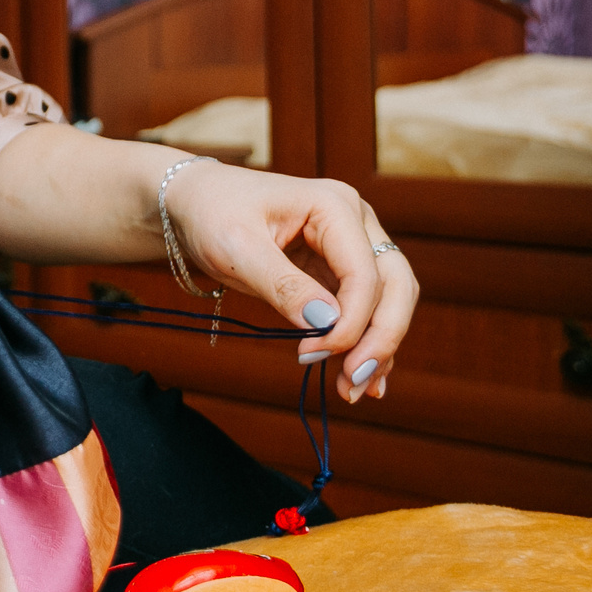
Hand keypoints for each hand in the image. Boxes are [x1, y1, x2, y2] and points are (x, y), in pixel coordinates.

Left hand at [159, 161, 415, 403]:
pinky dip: (366, 340)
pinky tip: (362, 377)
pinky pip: (367, 307)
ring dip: (378, 345)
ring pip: (389, 299)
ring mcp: (353, 243)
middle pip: (395, 284)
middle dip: (381, 337)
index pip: (364, 272)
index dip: (351, 321)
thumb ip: (282, 285)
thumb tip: (327, 323)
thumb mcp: (237, 248)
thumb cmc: (212, 214)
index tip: (315, 354)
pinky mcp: (340, 268)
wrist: (196, 201)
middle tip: (353, 384)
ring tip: (352, 390)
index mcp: (334, 205)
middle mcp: (355, 220)